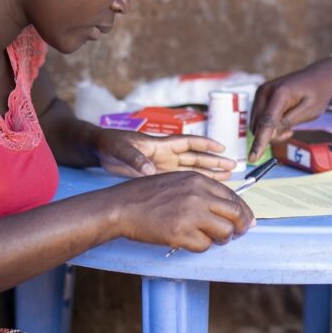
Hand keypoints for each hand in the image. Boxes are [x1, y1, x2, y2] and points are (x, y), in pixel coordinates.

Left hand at [94, 129, 235, 179]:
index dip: (206, 145)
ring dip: (209, 173)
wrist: (98, 151)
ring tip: (228, 177)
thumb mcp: (121, 149)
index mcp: (161, 144)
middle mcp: (166, 155)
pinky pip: (182, 181)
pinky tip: (205, 190)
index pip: (189, 142)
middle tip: (233, 167)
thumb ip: (135, 159)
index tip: (222, 148)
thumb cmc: (110, 144)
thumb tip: (149, 169)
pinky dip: (194, 184)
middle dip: (214, 161)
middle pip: (196, 157)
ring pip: (192, 170)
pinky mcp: (158, 177)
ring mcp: (163, 166)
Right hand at [112, 171, 254, 252]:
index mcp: (199, 180)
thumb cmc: (147, 194)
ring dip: (222, 239)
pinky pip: (204, 246)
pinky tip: (191, 241)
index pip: (234, 196)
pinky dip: (201, 247)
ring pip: (225, 232)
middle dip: (241, 227)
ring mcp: (190, 215)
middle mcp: (198, 195)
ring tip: (213, 239)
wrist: (122, 206)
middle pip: (236, 214)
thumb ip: (202, 191)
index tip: (247, 220)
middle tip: (238, 233)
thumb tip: (227, 206)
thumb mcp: (178, 181)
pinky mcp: (181, 234)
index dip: (244, 211)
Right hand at [249, 57, 331, 161]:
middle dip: (272, 135)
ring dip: (270, 131)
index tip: (253, 157)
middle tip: (290, 132)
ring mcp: (261, 92)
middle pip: (259, 125)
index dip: (260, 142)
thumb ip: (288, 122)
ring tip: (288, 125)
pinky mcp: (260, 96)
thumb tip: (270, 134)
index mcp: (280, 92)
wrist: (318, 78)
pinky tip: (283, 120)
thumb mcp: (309, 112)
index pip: (266, 122)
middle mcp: (266, 90)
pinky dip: (269, 125)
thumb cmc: (317, 94)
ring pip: (257, 124)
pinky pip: (259, 118)